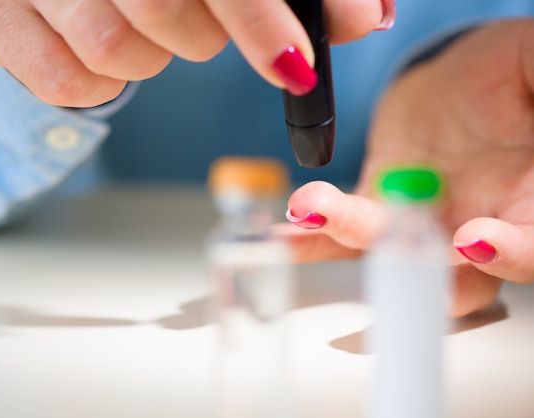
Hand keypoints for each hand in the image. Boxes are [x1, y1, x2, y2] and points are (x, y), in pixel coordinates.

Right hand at [0, 0, 390, 106]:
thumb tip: (364, 20)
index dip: (260, 17)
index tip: (296, 65)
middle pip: (163, 5)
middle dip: (204, 38)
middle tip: (200, 27)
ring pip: (116, 47)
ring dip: (153, 58)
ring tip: (149, 31)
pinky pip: (69, 83)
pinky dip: (103, 85)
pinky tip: (105, 52)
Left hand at [282, 19, 533, 316]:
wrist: (455, 88)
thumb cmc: (504, 77)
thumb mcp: (529, 66)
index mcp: (527, 203)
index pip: (530, 245)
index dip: (510, 254)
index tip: (474, 240)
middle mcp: (475, 228)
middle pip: (456, 278)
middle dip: (418, 269)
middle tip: (390, 251)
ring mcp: (419, 226)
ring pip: (388, 252)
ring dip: (349, 234)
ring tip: (312, 206)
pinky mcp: (375, 212)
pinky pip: (341, 236)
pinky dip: (311, 238)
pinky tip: (283, 232)